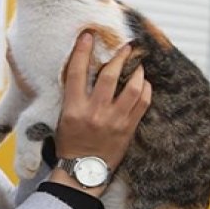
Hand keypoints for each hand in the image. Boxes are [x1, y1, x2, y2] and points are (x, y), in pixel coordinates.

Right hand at [50, 33, 152, 194]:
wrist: (83, 172)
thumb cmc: (71, 144)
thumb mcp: (64, 118)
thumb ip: (74, 96)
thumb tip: (85, 70)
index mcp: (74, 109)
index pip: (77, 72)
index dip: (82, 51)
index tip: (88, 35)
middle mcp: (95, 113)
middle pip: (110, 75)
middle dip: (119, 56)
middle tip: (125, 45)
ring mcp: (114, 121)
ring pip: (132, 88)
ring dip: (138, 72)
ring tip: (139, 64)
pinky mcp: (128, 129)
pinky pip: (142, 103)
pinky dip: (145, 89)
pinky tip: (144, 83)